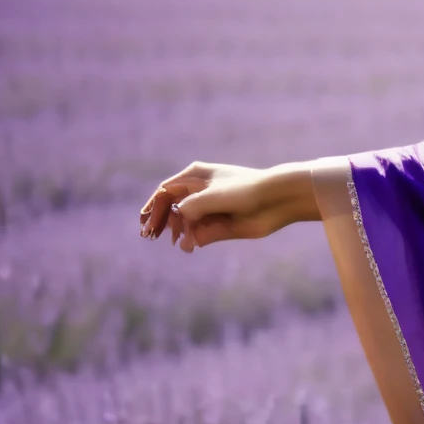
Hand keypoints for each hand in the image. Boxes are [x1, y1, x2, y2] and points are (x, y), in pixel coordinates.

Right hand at [139, 161, 318, 251]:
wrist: (277, 200)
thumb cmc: (245, 190)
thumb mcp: (211, 196)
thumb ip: (189, 209)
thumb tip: (178, 230)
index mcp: (194, 177)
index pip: (164, 193)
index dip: (152, 208)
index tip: (146, 224)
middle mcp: (199, 192)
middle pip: (170, 208)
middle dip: (160, 223)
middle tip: (150, 236)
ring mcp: (209, 209)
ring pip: (184, 224)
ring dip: (178, 234)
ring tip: (180, 243)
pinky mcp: (219, 225)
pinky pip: (198, 235)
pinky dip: (192, 241)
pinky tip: (190, 246)